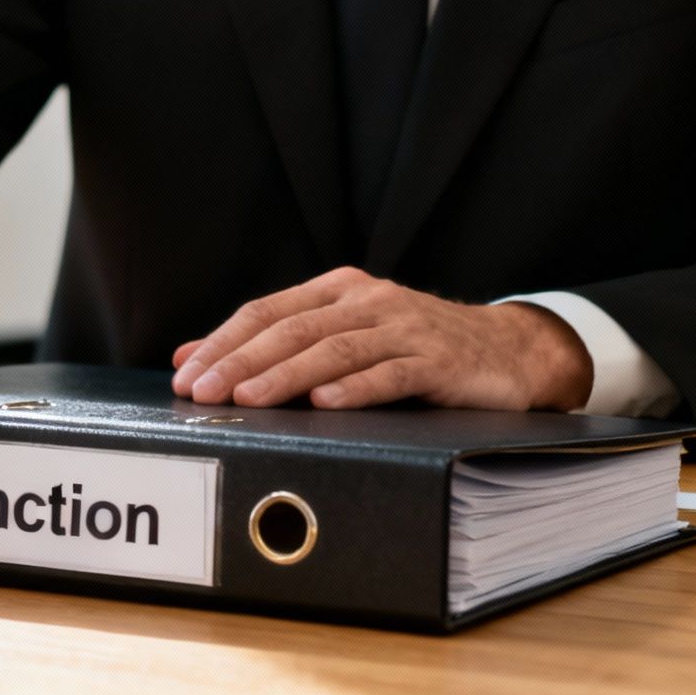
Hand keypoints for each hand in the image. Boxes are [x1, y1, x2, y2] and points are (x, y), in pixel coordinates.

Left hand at [170, 267, 592, 410]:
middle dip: (241, 361)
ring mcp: (405, 328)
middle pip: (292, 329)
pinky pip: (392, 373)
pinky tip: (325, 403)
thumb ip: (275, 343)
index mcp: (338, 291)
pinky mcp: (440, 361)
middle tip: (204, 392)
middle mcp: (368, 301)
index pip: (266, 312)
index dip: (223, 342)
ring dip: (286, 376)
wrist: (509, 351)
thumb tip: (191, 358)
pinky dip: (355, 388)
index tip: (186, 374)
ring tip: (249, 399)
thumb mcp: (344, 335)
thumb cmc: (414, 348)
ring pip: (334, 349)